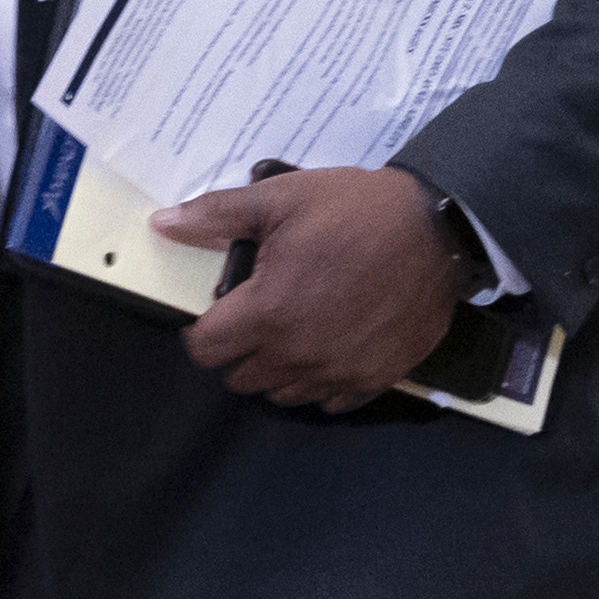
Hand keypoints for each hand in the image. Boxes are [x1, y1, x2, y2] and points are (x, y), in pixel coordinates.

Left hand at [157, 164, 459, 412]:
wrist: (436, 227)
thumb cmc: (355, 210)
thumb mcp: (281, 197)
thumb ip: (217, 214)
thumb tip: (162, 223)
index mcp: (268, 311)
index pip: (206, 349)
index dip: (203, 330)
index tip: (217, 313)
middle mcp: (299, 353)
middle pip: (240, 378)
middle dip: (238, 349)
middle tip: (257, 314)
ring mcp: (339, 372)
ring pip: (282, 393)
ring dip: (277, 368)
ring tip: (294, 328)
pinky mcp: (375, 379)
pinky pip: (329, 401)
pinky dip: (321, 381)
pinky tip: (330, 346)